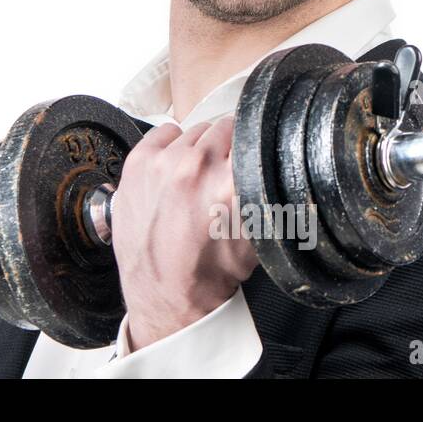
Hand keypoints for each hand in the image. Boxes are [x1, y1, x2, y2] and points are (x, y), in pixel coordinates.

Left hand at [111, 115, 258, 351]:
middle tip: (219, 177)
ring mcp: (163, 162)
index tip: (247, 156)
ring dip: (197, 150)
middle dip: (225, 150)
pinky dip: (170, 146)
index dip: (251, 147)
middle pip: (222, 129)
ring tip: (194, 181)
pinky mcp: (138, 163)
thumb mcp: (258, 235)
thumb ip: (269, 194)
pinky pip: (164, 132)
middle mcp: (196, 165)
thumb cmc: (209, 270)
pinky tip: (172, 171)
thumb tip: (284, 165)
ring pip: (194, 131)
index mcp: (230, 180)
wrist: (166, 292)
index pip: (250, 134)